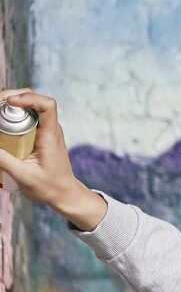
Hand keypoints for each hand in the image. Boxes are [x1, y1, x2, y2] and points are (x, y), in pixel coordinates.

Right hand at [0, 89, 105, 228]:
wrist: (63, 194)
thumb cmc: (50, 187)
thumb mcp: (24, 176)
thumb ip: (3, 160)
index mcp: (50, 136)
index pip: (47, 106)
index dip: (28, 98)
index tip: (9, 101)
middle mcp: (50, 129)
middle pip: (33, 101)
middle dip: (11, 98)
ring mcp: (45, 131)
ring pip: (27, 108)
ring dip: (9, 106)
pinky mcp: (39, 135)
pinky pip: (25, 118)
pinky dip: (11, 116)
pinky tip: (0, 122)